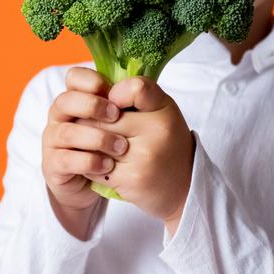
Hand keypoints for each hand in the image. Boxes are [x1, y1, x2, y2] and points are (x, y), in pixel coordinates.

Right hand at [41, 67, 127, 212]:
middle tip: (117, 116)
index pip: (74, 77)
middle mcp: (61, 115)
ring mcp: (54, 140)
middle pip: (65, 101)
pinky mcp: (53, 165)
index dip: (91, 80)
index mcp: (77, 96)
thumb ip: (130, 99)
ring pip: (67, 133)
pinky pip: (66, 160)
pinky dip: (89, 162)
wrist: (101, 181)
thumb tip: (136, 86)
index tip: (113, 92)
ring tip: (122, 146)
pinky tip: (108, 165)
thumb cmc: (113, 142)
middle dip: (92, 106)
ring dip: (97, 138)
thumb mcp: (126, 118)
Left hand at [86, 76, 194, 230]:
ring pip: (95, 141)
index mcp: (164, 108)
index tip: (115, 103)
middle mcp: (157, 130)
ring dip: (89, 145)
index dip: (117, 93)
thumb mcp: (162, 110)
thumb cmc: (166, 141)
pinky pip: (96, 165)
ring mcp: (145, 156)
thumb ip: (137, 96)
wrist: (184, 185)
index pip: (135, 88)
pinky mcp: (131, 179)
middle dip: (92, 121)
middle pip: (103, 117)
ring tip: (97, 146)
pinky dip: (93, 166)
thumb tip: (97, 89)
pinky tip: (104, 165)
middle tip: (95, 127)